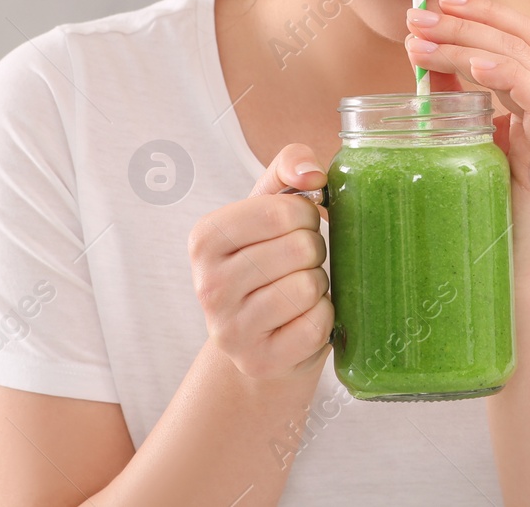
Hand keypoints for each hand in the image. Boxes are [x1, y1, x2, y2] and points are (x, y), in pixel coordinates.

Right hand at [186, 143, 333, 382]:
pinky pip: (318, 325)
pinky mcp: (259, 361)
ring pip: (309, 288)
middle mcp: (208, 285)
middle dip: (314, 250)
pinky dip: (324, 318)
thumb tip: (313, 173)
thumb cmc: (267, 259)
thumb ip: (288, 167)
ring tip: (298, 290)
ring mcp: (231, 329)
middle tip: (298, 263)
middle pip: (300, 248)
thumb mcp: (269, 206)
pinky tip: (302, 319)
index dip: (306, 215)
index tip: (297, 227)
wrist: (258, 337)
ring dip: (318, 286)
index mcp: (204, 238)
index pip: (282, 211)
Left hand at [405, 0, 529, 282]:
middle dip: (461, 23)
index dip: (480, 11)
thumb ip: (455, 95)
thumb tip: (420, 53)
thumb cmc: (487, 203)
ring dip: (464, 45)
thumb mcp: (468, 134)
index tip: (436, 1)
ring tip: (420, 44)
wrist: (508, 265)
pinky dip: (503, 75)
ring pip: (520, 60)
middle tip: (414, 20)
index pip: (518, 34)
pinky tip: (471, 68)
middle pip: (517, 39)